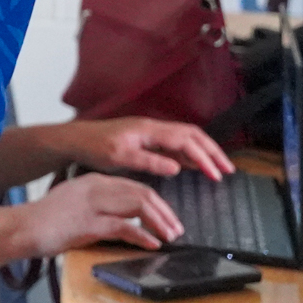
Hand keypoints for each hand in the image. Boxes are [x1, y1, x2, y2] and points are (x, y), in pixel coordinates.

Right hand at [21, 172, 181, 257]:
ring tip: (169, 237)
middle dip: (165, 212)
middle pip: (142, 193)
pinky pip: (125, 227)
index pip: (135, 186)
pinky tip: (152, 244)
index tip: (168, 218)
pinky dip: (143, 236)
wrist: (21, 228)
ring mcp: (92, 204)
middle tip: (176, 229)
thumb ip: (100, 205)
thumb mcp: (75, 204)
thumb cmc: (46, 221)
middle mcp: (94, 187)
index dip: (158, 202)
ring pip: (139, 206)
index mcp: (92, 180)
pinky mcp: (88, 224)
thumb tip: (127, 219)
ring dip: (160, 222)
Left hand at [59, 117, 233, 180]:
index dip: (204, 157)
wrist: (74, 139)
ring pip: (185, 138)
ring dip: (203, 152)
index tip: (217, 175)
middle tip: (228, 170)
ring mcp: (149, 132)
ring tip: (218, 169)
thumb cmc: (93, 147)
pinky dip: (188, 154)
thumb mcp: (119, 157)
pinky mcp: (145, 139)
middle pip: (191, 135)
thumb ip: (148, 162)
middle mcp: (152, 127)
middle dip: (212, 151)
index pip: (186, 141)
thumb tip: (177, 167)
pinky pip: (173, 144)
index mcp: (148, 129)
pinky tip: (194, 166)